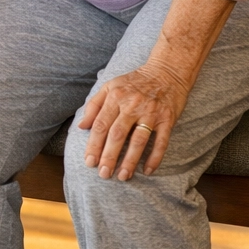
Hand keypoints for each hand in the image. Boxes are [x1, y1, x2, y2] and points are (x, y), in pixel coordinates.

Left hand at [78, 62, 190, 179]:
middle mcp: (132, 105)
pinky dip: (155, 157)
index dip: (93, 145)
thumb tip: (81, 126)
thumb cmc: (134, 82)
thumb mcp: (110, 86)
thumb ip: (94, 105)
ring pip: (138, 140)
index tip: (89, 162)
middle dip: (108, 156)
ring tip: (122, 176)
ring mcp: (150, 113)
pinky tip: (148, 170)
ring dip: (130, 160)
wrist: (167, 72)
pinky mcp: (167, 119)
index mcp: (115, 97)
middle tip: (103, 173)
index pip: (100, 125)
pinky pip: (161, 141)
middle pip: (117, 134)